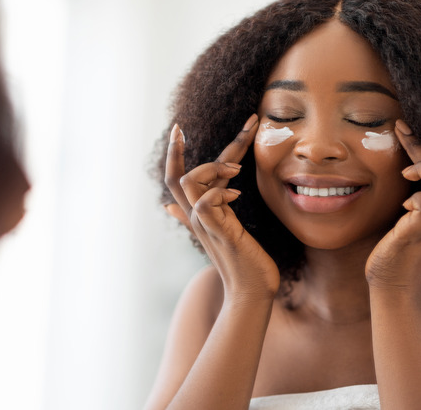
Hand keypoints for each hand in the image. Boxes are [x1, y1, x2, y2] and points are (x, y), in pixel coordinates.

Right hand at [164, 114, 279, 298]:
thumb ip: (197, 215)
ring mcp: (206, 225)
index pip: (178, 178)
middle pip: (176, 177)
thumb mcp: (220, 232)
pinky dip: (219, 193)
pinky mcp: (219, 233)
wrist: (251, 292)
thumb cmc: (242, 262)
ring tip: (236, 169)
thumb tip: (170, 205)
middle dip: (179, 149)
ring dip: (211, 169)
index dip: (176, 154)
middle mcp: (198, 217)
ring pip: (188, 184)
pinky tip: (236, 193)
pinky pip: (205, 205)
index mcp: (200, 212)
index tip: (178, 128)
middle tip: (190, 128)